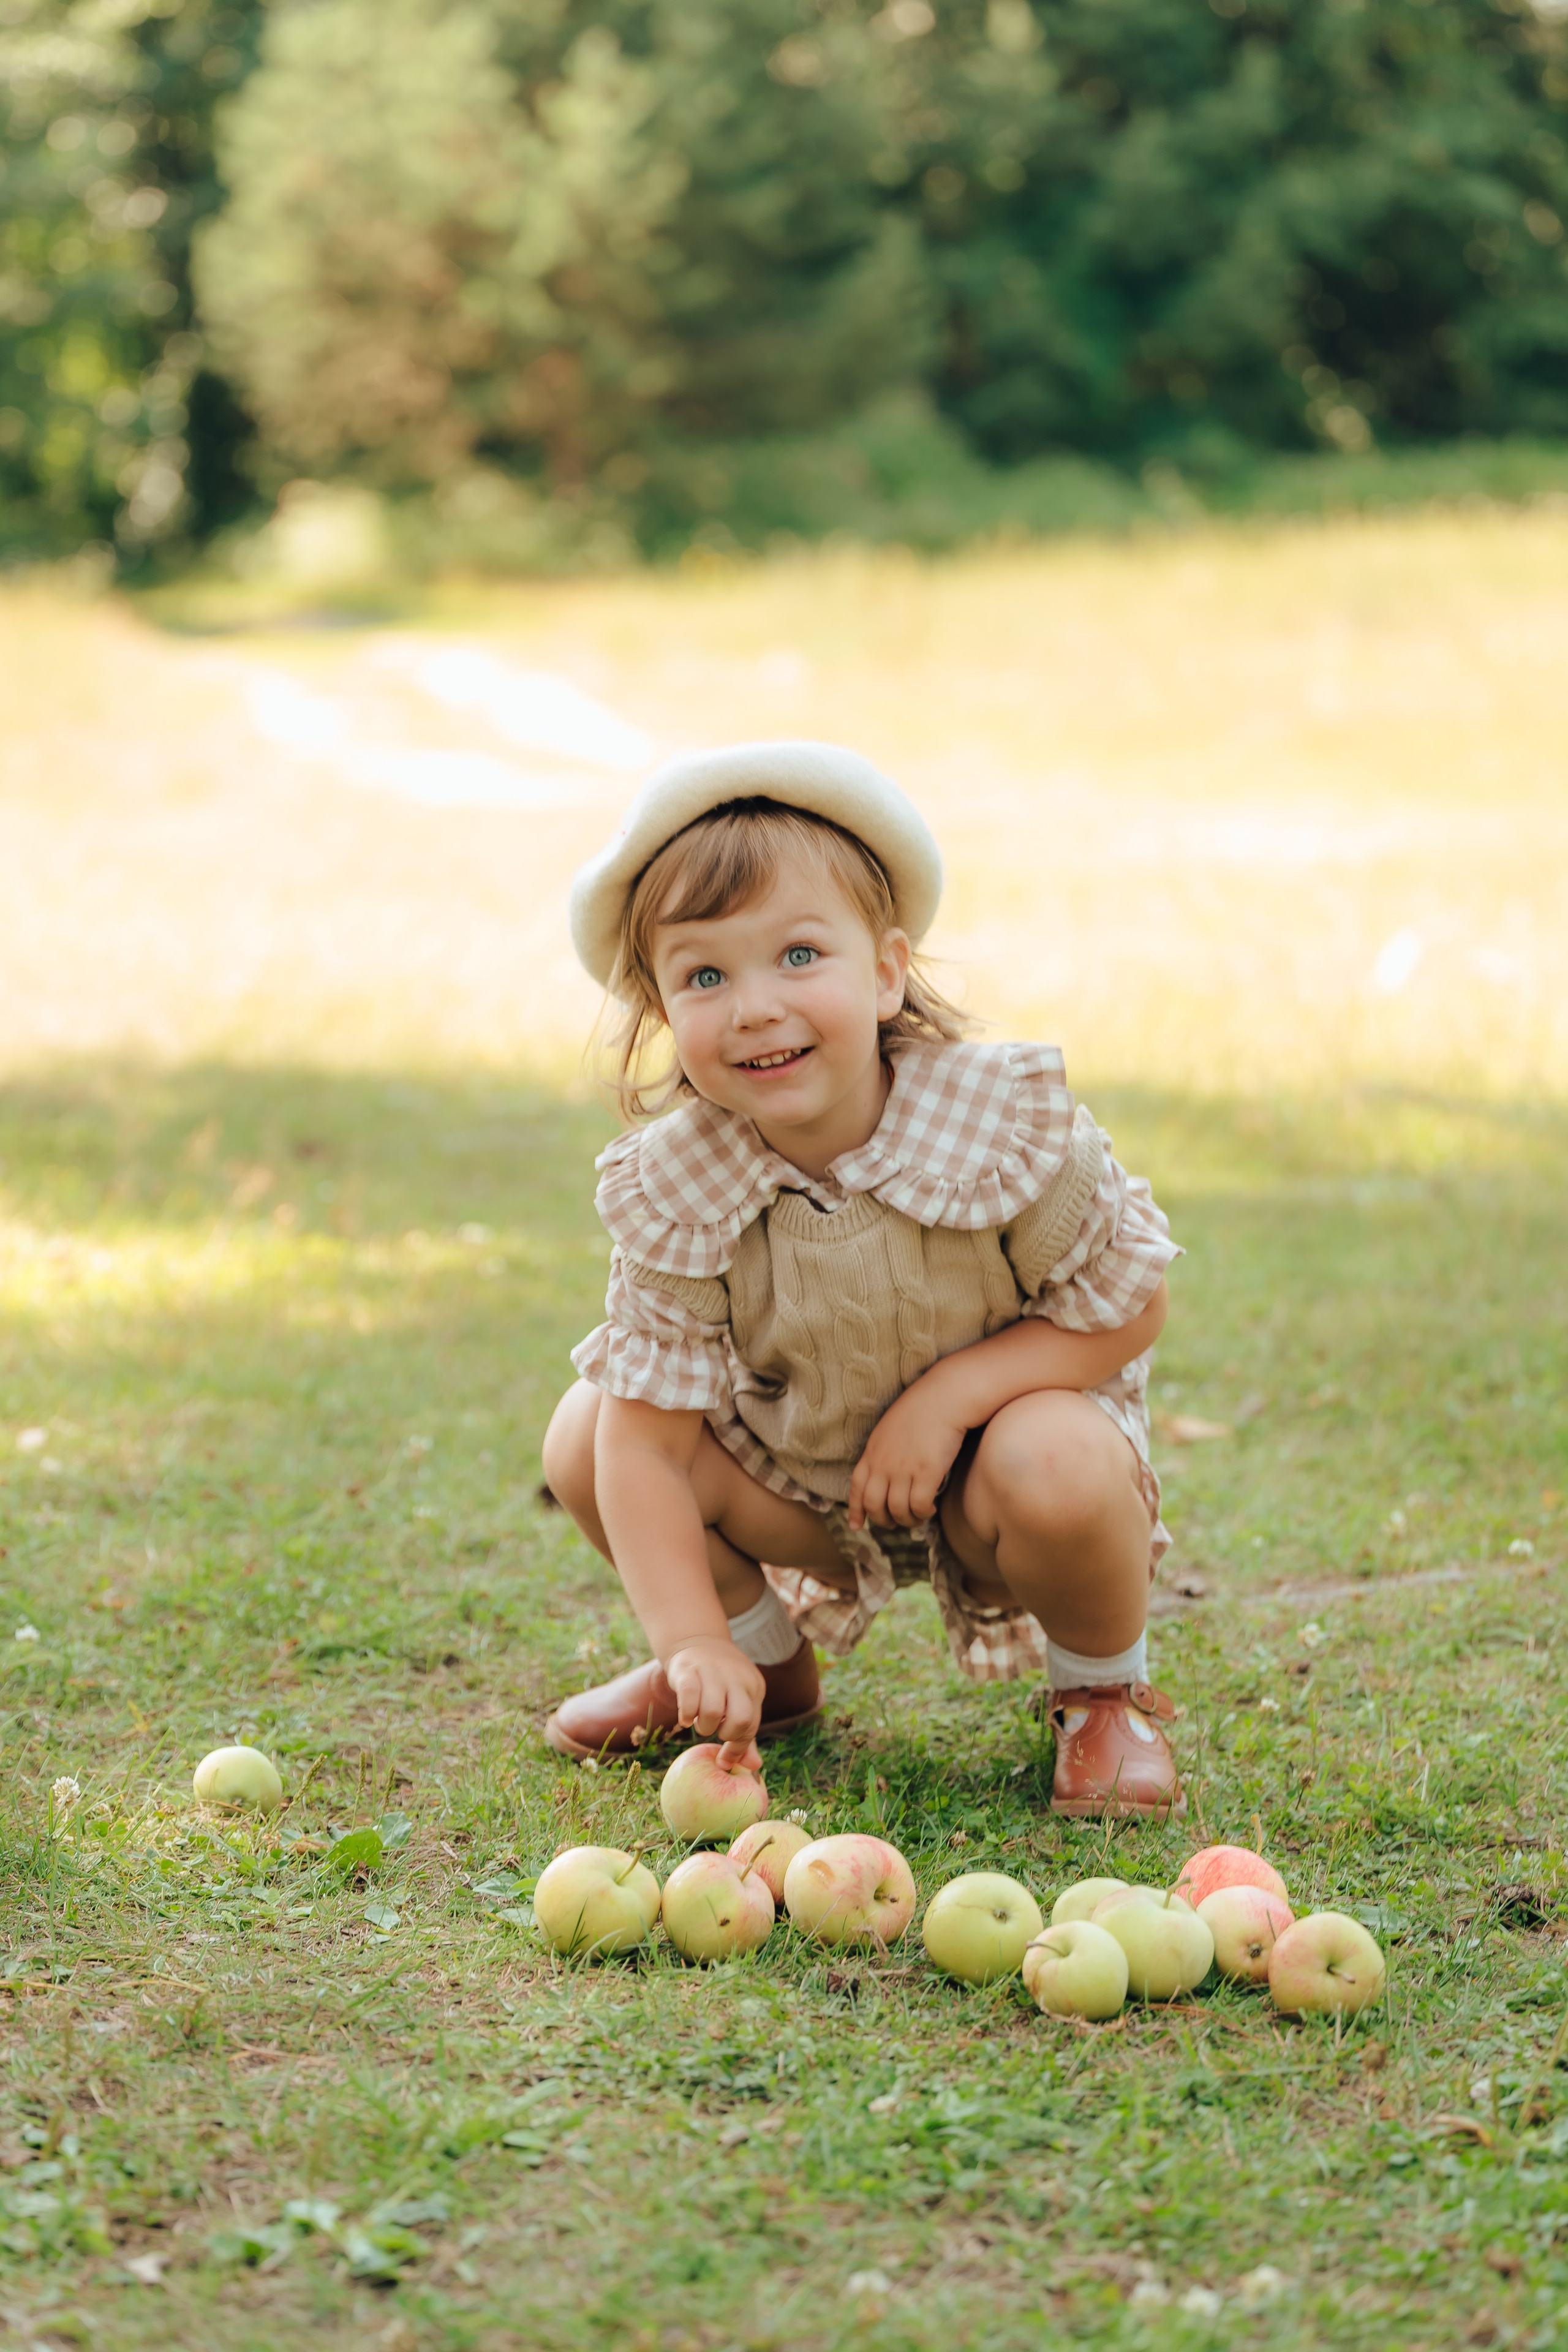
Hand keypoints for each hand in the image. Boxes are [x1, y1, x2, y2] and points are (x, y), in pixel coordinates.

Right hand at [665, 1636, 764, 1770]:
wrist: (698, 1640)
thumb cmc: (721, 1681)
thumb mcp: (739, 1701)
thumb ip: (745, 1735)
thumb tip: (754, 1767)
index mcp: (753, 1686)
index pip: (751, 1724)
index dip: (737, 1747)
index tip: (724, 1759)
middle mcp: (737, 1677)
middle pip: (741, 1719)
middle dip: (725, 1734)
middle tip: (714, 1730)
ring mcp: (713, 1671)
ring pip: (713, 1711)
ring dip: (703, 1726)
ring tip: (698, 1721)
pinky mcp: (688, 1669)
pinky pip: (689, 1697)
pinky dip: (686, 1714)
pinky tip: (686, 1717)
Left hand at [848, 1378, 968, 1530]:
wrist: (943, 1397)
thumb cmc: (921, 1409)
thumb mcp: (889, 1429)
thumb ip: (882, 1452)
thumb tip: (884, 1474)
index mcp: (872, 1452)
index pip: (856, 1487)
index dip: (856, 1510)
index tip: (857, 1525)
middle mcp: (883, 1463)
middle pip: (874, 1505)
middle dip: (883, 1521)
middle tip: (896, 1523)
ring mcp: (904, 1469)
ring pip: (897, 1510)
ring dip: (907, 1520)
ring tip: (917, 1517)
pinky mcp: (927, 1472)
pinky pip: (919, 1506)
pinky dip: (923, 1514)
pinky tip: (930, 1509)